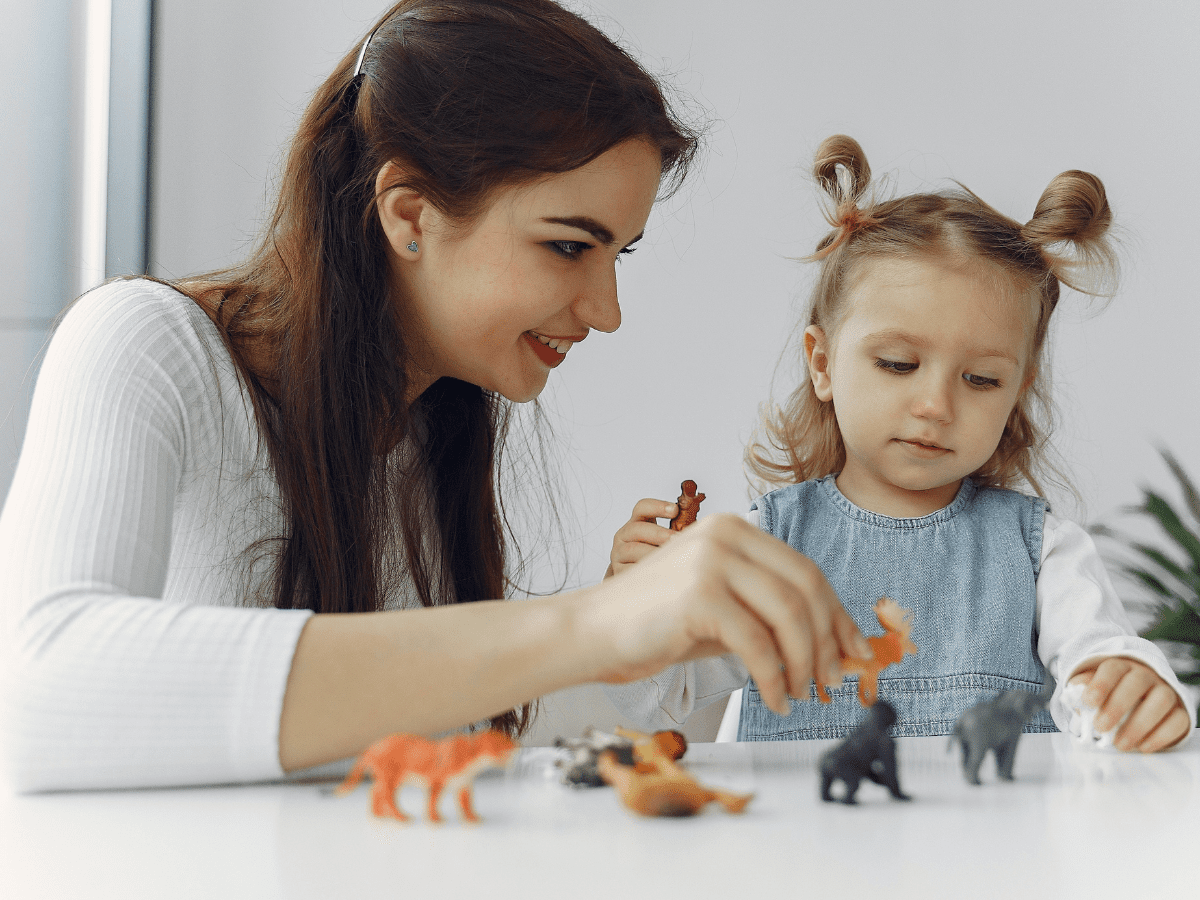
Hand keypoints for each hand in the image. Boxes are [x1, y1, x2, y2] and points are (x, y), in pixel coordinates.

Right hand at [583, 514, 871, 715]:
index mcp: (733, 529)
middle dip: (829, 640)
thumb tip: (832, 646)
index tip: (854, 651)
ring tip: (802, 694)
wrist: (591, 633)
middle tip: (833, 681)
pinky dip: (775, 677)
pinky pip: (758, 642)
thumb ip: (767, 614)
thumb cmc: (654, 625)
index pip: (804, 569)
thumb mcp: (721, 608)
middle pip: (805, 587)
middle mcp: (726, 535)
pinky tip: (776, 697)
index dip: (836, 614)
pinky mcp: (700, 594)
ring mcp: (712, 561)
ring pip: (788, 614)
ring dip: (805, 663)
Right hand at [604, 497, 679, 578]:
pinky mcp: (619, 571)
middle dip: (659, 533)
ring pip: (632, 549)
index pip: (642, 508)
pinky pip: (631, 569)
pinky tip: (660, 571)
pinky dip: (646, 570)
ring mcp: (618, 554)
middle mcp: (624, 536)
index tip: (675, 510)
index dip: (657, 506)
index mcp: (636, 523)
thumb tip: (699, 529)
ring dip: (652, 552)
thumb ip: (675, 532)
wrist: (639, 579)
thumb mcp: (663, 541)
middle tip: (676, 539)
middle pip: (637, 528)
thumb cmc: (656, 556)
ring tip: (671, 557)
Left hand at [1068, 657, 1189, 751]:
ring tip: (1120, 744)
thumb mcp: (1092, 690)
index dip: (1100, 684)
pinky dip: (1161, 735)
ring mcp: (1166, 691)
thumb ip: (1083, 690)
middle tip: (1101, 727)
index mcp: (1121, 667)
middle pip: (1136, 682)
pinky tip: (1143, 747)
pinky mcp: (1180, 711)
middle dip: (1117, 706)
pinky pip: (1178, 720)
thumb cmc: (1110, 696)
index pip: (1112, 668)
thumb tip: (1075, 693)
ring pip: (1161, 700)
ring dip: (1139, 724)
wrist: (1140, 701)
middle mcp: (1146, 675)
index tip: (1088, 702)